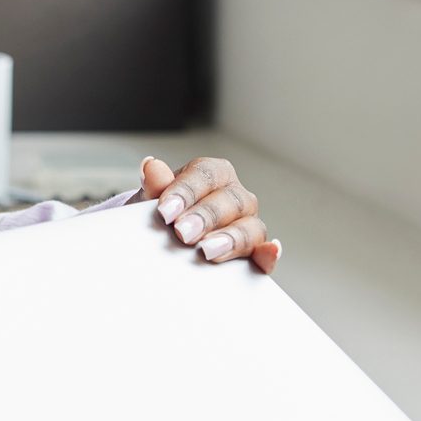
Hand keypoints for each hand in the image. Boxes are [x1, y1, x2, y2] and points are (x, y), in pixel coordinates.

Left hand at [137, 155, 280, 271]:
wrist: (162, 242)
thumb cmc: (162, 216)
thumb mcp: (151, 200)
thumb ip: (155, 186)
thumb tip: (151, 166)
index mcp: (213, 174)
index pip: (204, 175)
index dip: (185, 192)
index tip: (165, 211)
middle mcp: (234, 195)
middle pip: (228, 201)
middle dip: (204, 218)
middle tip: (182, 233)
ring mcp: (247, 222)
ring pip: (249, 227)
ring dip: (230, 239)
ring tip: (207, 250)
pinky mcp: (253, 251)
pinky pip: (265, 253)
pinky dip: (269, 254)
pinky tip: (269, 253)